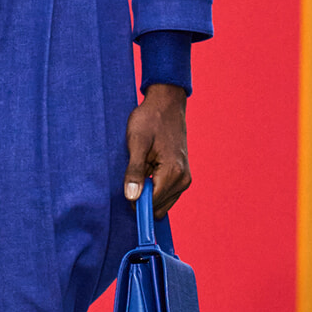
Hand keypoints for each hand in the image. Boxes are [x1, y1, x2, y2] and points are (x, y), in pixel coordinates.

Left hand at [124, 83, 190, 216]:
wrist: (166, 103)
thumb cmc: (150, 119)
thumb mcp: (137, 143)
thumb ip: (135, 172)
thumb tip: (132, 198)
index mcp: (173, 173)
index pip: (152, 204)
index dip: (135, 202)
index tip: (126, 189)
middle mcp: (183, 179)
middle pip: (158, 207)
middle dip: (142, 197)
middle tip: (133, 175)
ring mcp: (185, 178)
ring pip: (162, 203)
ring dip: (148, 191)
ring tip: (143, 168)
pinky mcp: (182, 175)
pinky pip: (166, 194)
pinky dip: (154, 187)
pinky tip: (148, 168)